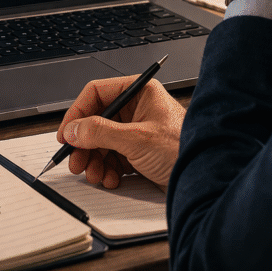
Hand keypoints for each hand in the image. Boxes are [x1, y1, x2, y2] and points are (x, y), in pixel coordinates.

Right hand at [56, 76, 185, 189]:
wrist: (206, 178)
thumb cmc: (184, 149)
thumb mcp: (137, 139)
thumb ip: (101, 132)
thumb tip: (74, 130)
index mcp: (139, 92)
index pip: (96, 94)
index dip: (77, 114)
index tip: (66, 134)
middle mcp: (137, 109)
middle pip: (96, 122)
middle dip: (84, 145)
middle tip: (75, 161)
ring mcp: (137, 131)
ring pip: (102, 142)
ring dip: (94, 161)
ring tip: (95, 175)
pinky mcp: (139, 152)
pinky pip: (113, 158)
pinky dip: (107, 170)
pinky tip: (111, 179)